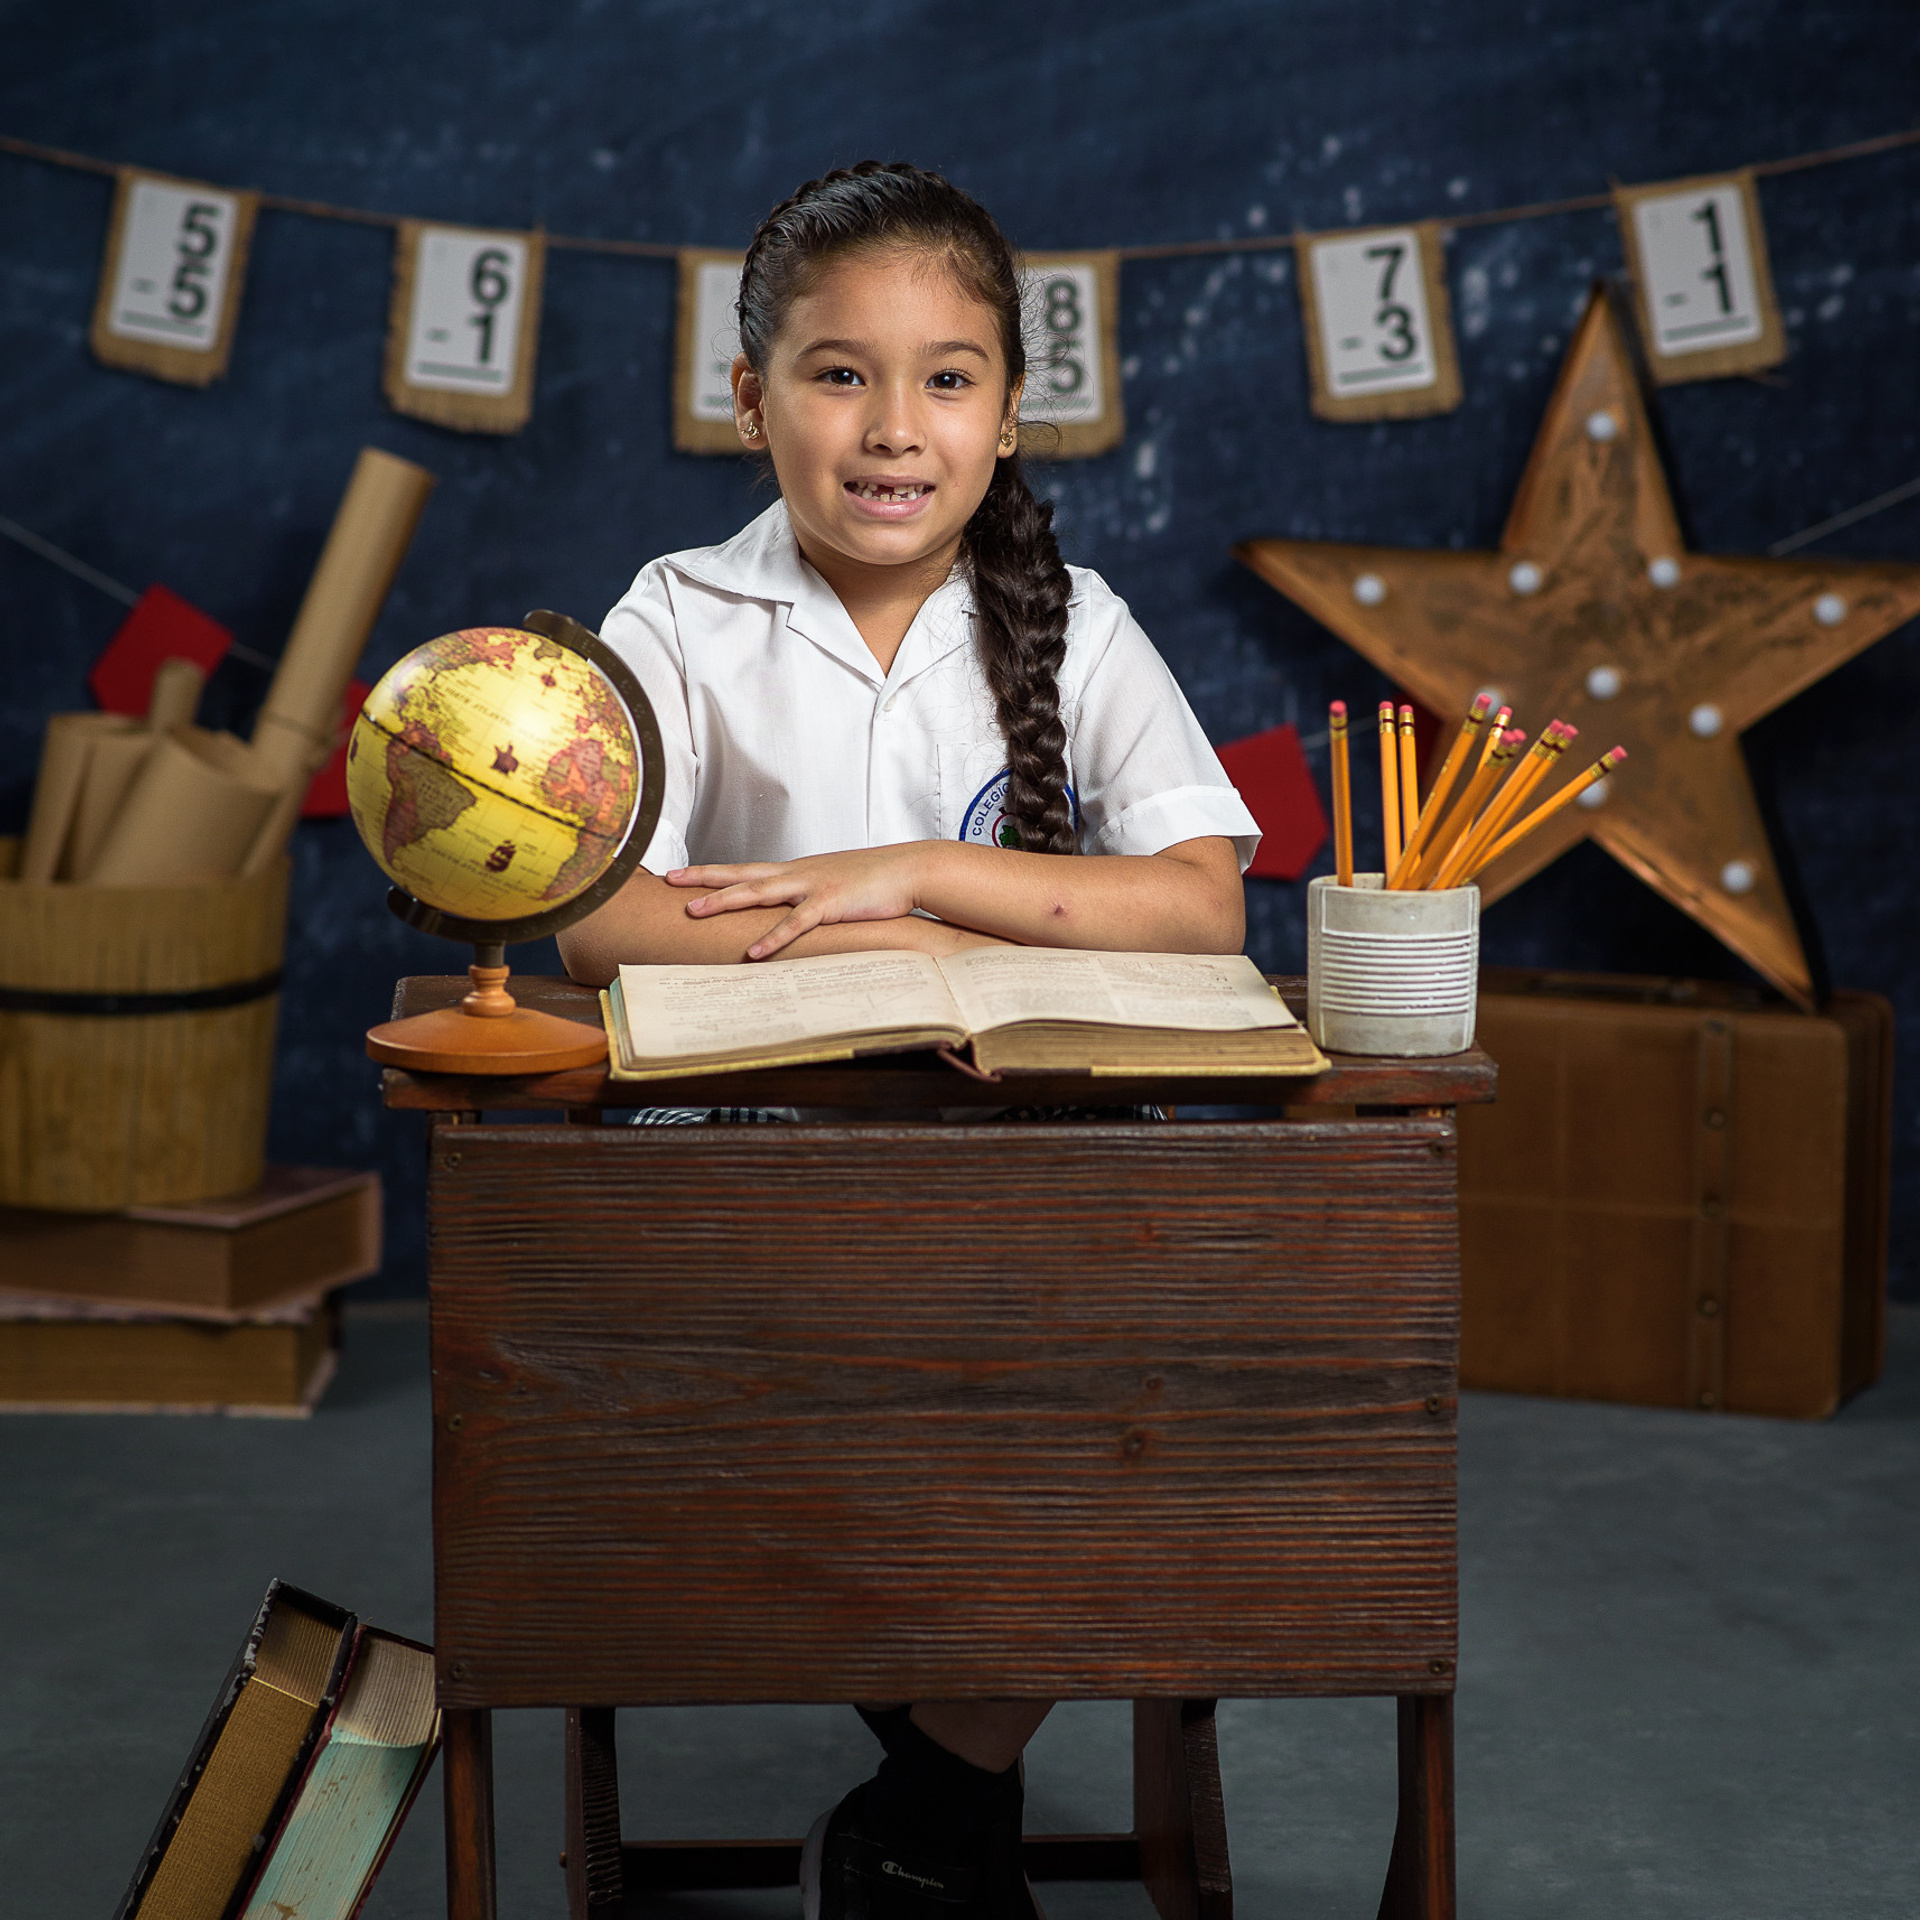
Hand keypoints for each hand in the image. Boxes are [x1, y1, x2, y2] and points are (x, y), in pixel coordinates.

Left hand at [668, 847, 930, 958]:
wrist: (908, 869)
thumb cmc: (873, 879)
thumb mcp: (833, 884)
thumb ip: (808, 896)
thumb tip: (793, 911)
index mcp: (796, 870)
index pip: (744, 869)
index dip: (711, 872)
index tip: (680, 874)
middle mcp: (796, 873)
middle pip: (741, 875)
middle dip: (703, 878)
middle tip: (668, 881)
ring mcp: (811, 887)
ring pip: (758, 893)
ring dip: (724, 901)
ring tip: (694, 911)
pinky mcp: (830, 904)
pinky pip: (795, 924)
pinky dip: (772, 938)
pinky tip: (752, 952)